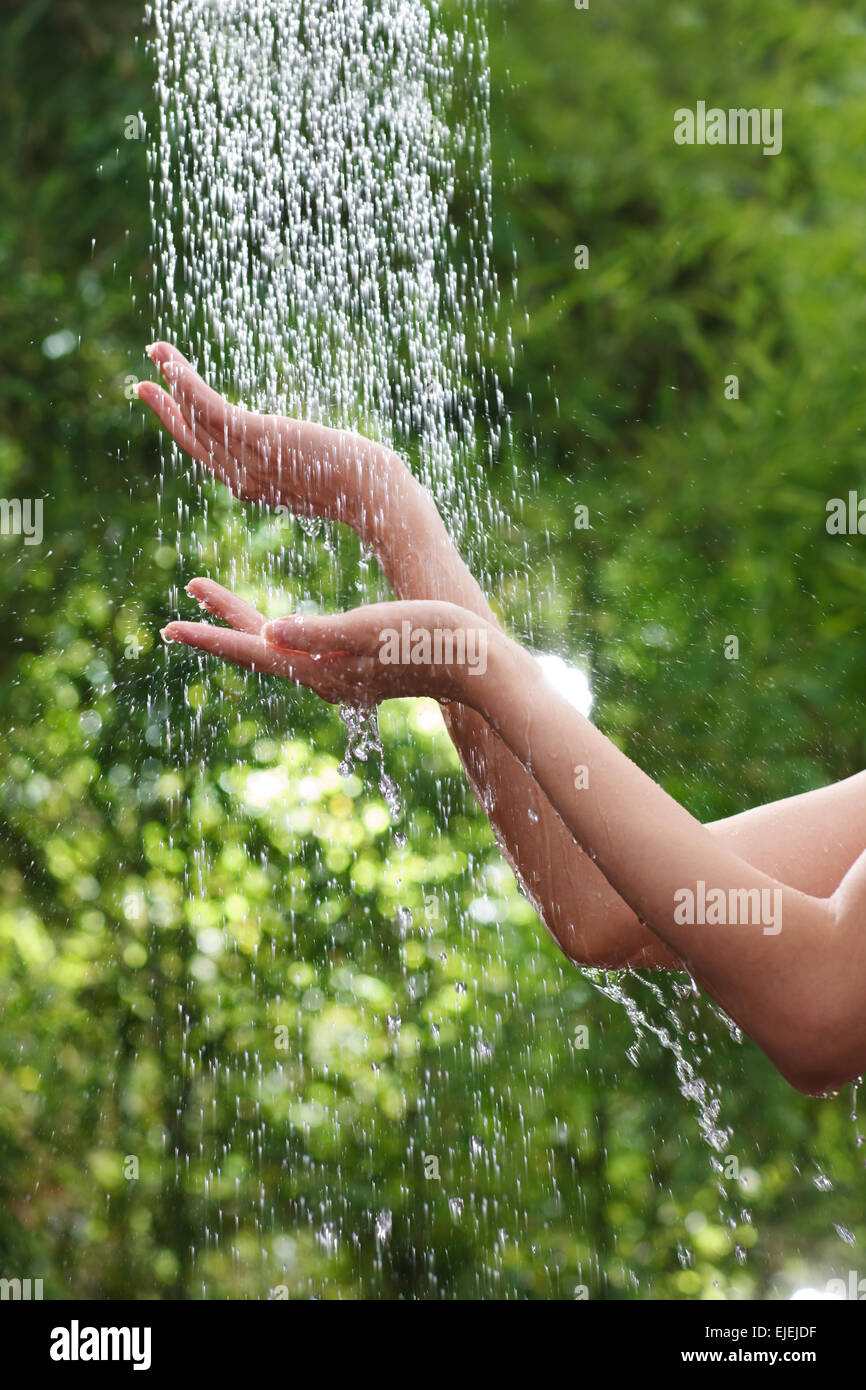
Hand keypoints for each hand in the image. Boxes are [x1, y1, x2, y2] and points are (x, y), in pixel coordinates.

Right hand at [137, 342, 408, 540]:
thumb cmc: (361, 485)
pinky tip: (171, 360)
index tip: (171, 404)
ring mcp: (244, 461)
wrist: (373, 491)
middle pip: (193, 438)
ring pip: (195, 416)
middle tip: (142, 382)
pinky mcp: (253, 438)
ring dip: (173, 379)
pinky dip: (184, 382)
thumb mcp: (319, 473)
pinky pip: (207, 407)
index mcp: (253, 489)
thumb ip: (298, 462)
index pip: (210, 456)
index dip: (186, 430)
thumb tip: (305, 449)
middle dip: (166, 408)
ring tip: (156, 350)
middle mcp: (240, 481)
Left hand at [163, 577, 497, 708]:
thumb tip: (268, 630)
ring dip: (242, 622)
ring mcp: (341, 673)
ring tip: (213, 597)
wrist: (481, 666)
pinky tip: (274, 622)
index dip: (211, 635)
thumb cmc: (431, 640)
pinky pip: (301, 647)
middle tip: (180, 606)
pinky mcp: (358, 665)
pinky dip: (275, 629)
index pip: (253, 650)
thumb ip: (319, 630)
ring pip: (277, 646)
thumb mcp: (372, 626)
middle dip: (219, 624)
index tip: (170, 624)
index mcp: (322, 669)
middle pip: (257, 648)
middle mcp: (325, 676)